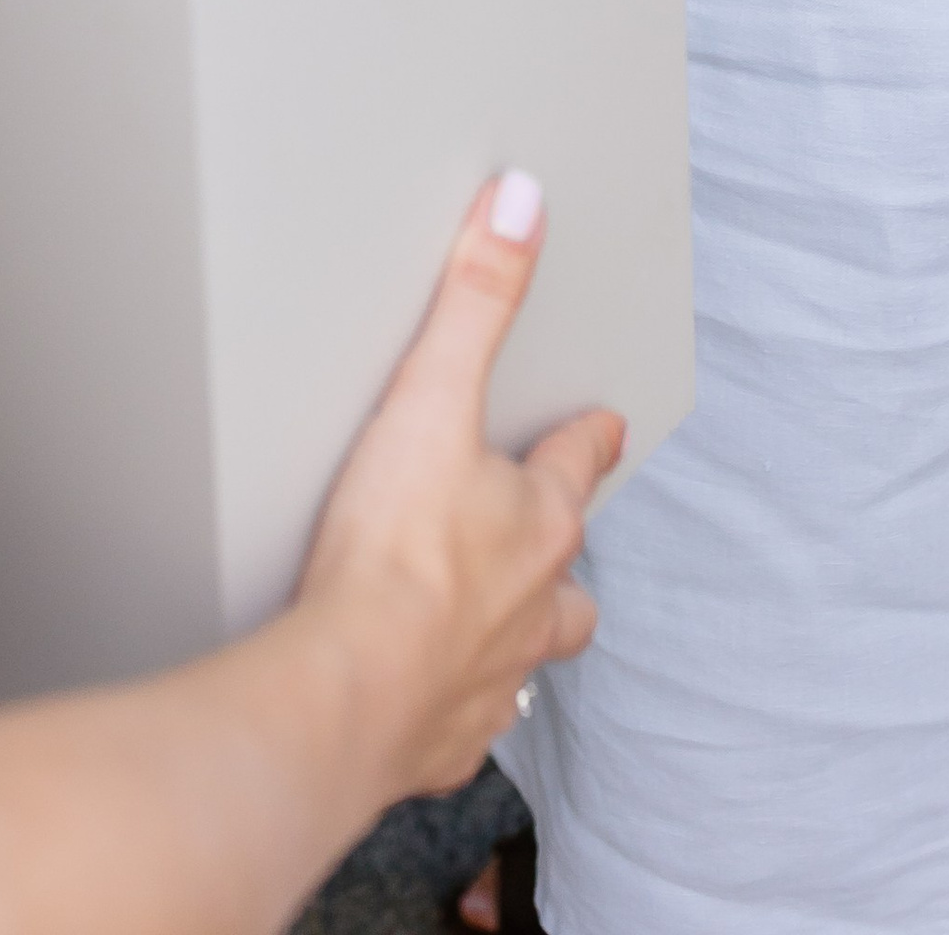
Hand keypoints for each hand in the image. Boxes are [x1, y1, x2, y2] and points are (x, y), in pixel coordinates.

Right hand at [294, 175, 621, 800]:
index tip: (602, 426)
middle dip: (562, 558)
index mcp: (536, 525)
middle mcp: (530, 608)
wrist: (345, 691)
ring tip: (494, 627)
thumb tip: (522, 208)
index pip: (578, 465)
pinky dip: (453, 705)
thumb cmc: (389, 557)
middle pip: (570, 584)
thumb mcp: (432, 396)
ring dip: (518, 637)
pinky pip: (464, 723)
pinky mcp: (437, 740)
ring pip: (529, 657)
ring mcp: (489, 679)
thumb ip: (476, 297)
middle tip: (547, 539)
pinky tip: (427, 700)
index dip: (589, 438)